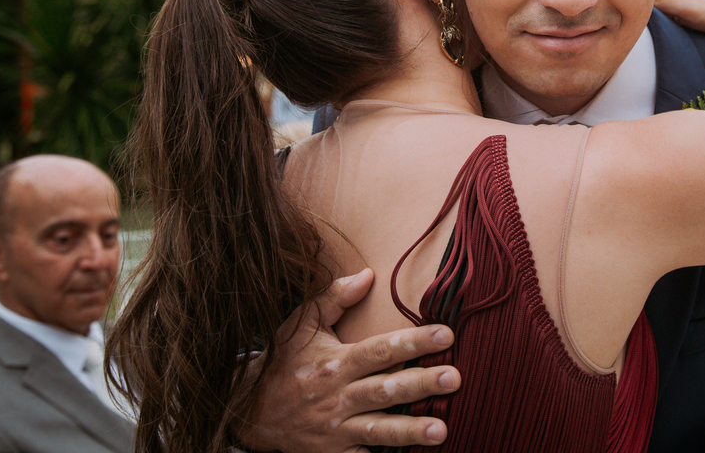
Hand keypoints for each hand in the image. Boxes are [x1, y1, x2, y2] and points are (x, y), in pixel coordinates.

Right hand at [237, 268, 460, 451]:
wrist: (250, 411)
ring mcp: (336, 429)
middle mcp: (338, 396)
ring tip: (442, 430)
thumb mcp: (302, 325)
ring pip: (378, 430)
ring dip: (410, 431)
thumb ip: (334, 296)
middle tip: (454, 378)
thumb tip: (368, 274)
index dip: (413, 341)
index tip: (447, 334)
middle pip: (385, 390)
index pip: (379, 350)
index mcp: (336, 363)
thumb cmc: (285, 362)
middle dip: (420, 384)